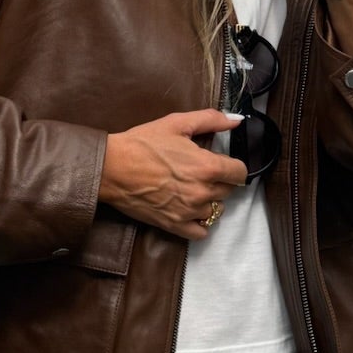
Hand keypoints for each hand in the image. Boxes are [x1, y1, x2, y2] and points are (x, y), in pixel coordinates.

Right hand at [99, 109, 246, 240]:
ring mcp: (190, 212)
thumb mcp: (177, 123)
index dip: (232, 165)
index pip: (240, 173)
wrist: (112, 168)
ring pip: (216, 210)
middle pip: (229, 191)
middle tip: (200, 172)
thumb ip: (211, 120)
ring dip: (209, 200)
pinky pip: (202, 232)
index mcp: (207, 167)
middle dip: (219, 181)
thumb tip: (236, 120)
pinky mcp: (175, 225)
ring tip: (191, 189)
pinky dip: (199, 223)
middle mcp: (203, 192)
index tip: (221, 162)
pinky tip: (189, 209)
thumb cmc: (143, 144)